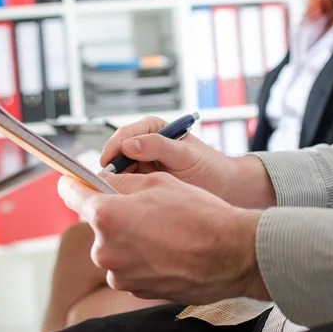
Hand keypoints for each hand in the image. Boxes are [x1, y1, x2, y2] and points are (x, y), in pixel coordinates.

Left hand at [57, 171, 270, 304]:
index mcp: (106, 216)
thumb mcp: (159, 182)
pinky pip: (127, 267)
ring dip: (128, 239)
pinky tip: (166, 251)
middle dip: (113, 215)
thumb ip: (120, 183)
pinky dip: (140, 258)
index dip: (74, 185)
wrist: (232, 255)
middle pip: (97, 224)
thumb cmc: (199, 215)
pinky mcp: (134, 291)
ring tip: (163, 233)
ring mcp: (118, 274)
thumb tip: (99, 181)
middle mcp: (104, 249)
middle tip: (146, 209)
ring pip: (113, 247)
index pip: (71, 194)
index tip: (75, 183)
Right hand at [101, 116, 276, 208]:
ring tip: (113, 195)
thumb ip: (158, 147)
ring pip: (120, 173)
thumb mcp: (185, 155)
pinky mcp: (146, 182)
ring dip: (116, 183)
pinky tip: (124, 201)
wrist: (227, 189)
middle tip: (105, 184)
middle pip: (118, 155)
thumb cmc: (211, 167)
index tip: (108, 162)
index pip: (126, 135)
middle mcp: (146, 145)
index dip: (114, 148)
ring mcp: (145, 165)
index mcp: (154, 130)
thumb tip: (128, 145)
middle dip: (112, 168)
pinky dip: (124, 193)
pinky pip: (128, 186)